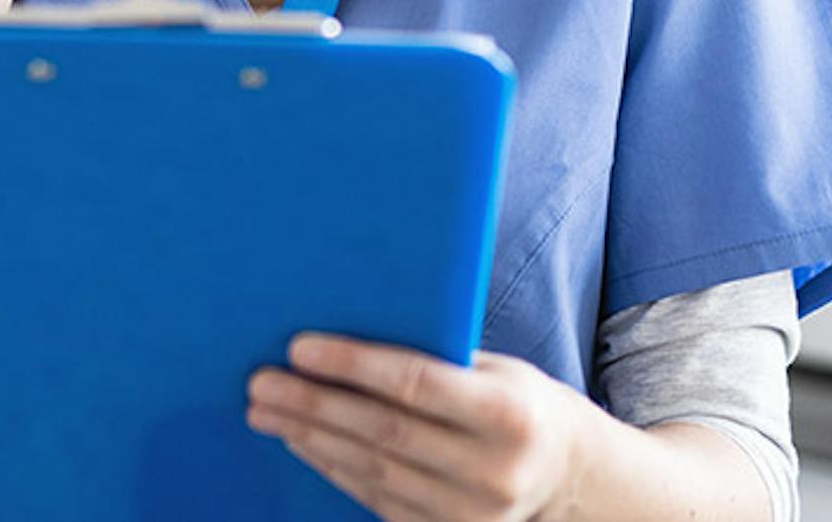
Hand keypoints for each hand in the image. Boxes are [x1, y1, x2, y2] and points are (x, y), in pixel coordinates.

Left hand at [248, 332, 600, 521]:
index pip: (416, 383)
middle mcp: (491, 469)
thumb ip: (440, 358)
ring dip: (310, 438)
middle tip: (261, 383)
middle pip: (382, 431)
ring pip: (370, 469)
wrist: (569, 480)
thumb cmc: (523, 406)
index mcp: (508, 414)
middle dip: (312, 405)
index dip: (352, 364)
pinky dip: (333, 466)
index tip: (298, 347)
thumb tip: (354, 328)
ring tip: (266, 411)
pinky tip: (302, 441)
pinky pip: (375, 499)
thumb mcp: (500, 372)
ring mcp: (469, 513)